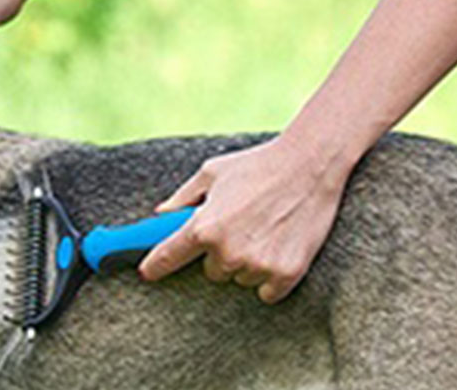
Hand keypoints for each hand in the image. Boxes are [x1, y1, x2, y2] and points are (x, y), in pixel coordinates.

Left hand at [138, 135, 353, 303]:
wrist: (310, 165)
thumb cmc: (256, 165)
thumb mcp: (211, 174)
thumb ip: (182, 198)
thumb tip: (160, 215)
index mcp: (204, 227)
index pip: (168, 257)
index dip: (155, 267)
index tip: (147, 273)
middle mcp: (228, 251)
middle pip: (211, 271)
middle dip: (219, 253)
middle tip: (239, 227)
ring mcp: (258, 265)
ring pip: (240, 279)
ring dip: (246, 264)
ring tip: (264, 231)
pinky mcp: (287, 274)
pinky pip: (266, 292)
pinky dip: (270, 278)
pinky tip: (278, 249)